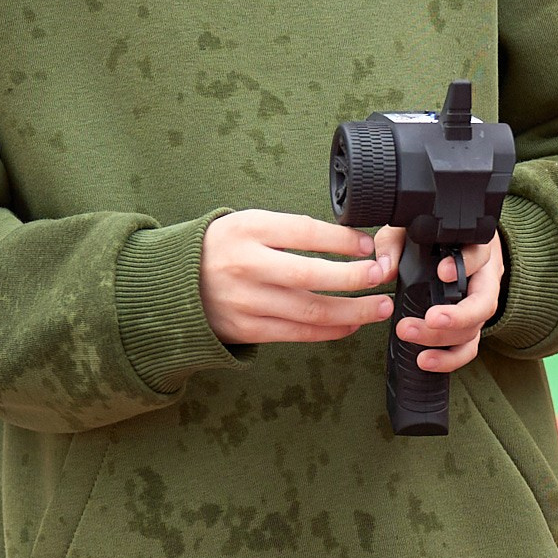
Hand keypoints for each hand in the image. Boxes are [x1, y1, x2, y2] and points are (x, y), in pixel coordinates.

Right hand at [201, 212, 397, 346]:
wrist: (174, 283)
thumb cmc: (223, 249)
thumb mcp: (248, 224)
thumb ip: (289, 231)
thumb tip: (349, 242)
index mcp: (247, 230)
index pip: (304, 232)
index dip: (343, 240)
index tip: (369, 245)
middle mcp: (245, 266)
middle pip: (311, 275)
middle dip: (355, 278)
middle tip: (383, 276)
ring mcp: (245, 301)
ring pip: (310, 311)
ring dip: (353, 311)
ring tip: (381, 307)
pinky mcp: (247, 329)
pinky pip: (298, 333)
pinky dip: (330, 330)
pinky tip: (351, 324)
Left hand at [396, 232, 504, 374]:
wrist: (450, 248)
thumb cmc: (429, 237)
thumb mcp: (406, 230)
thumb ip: (393, 244)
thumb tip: (384, 270)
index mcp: (474, 248)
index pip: (479, 255)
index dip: (465, 265)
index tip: (443, 272)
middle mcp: (483, 279)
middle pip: (483, 302)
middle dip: (457, 315)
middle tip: (429, 319)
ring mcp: (479, 306)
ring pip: (474, 328)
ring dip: (443, 338)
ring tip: (410, 335)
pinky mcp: (470, 327)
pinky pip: (469, 348)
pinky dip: (450, 359)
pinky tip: (427, 361)